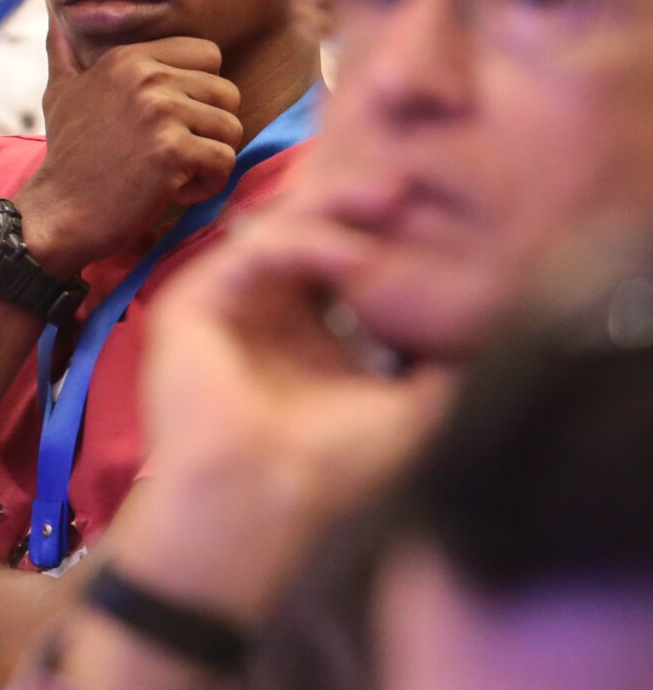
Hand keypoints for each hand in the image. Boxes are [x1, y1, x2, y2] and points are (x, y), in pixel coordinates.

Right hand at [15, 23, 243, 274]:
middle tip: (171, 152)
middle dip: (208, 128)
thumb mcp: (60, 92)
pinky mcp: (173, 152)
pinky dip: (206, 185)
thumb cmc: (67, 156)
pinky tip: (173, 192)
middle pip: (226, 91)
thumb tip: (53, 14)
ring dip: (209, 158)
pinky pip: (225, 162)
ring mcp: (160, 112)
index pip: (207, 55)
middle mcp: (146, 77)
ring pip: (231, 128)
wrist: (58, 213)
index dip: (198, 92)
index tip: (166, 121)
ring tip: (172, 172)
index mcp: (128, 57)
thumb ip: (65, 52)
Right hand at [104, 170, 454, 625]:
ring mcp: (223, 307)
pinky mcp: (191, 304)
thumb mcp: (411, 409)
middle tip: (411, 185)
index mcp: (305, 338)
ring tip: (392, 198)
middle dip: (360, 205)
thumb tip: (498, 329)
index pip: (340, 263)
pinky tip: (355, 254)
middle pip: (308, 234)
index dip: (383, 235)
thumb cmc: (329, 471)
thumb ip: (444, 366)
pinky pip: (252, 251)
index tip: (437, 217)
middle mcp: (261, 315)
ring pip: (278, 229)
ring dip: (337, 209)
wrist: (260, 504)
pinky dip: (306, 243)